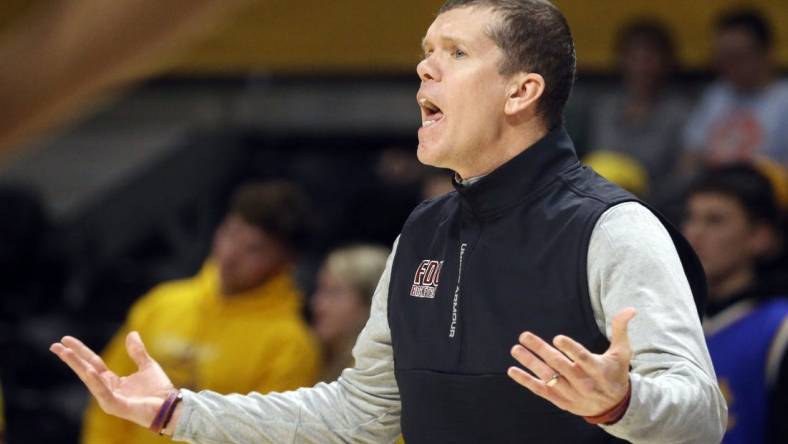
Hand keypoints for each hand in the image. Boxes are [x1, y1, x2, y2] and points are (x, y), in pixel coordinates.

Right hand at [50, 331, 174, 428]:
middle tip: (55, 345)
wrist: (170, 406)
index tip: (66, 340)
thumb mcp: (147, 365)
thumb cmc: (158, 390)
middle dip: (70, 358)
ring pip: (90, 380)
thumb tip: (131, 333)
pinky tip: (89, 370)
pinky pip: (103, 393)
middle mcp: (107, 390)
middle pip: (86, 370)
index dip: (80, 351)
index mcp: (112, 381)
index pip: (92, 362)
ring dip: (78, 366)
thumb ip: (137, 352)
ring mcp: (109, 399)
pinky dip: (96, 382)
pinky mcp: (117, 406)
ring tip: (66, 352)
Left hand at [507, 308, 635, 417]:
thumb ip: (621, 329)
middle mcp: (585, 384)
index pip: (584, 360)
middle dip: (542, 350)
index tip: (557, 338)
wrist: (614, 405)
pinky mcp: (561, 401)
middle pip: (561, 366)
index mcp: (600, 371)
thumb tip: (630, 309)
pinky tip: (513, 370)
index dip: (571, 350)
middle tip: (525, 336)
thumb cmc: (616, 372)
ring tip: (516, 349)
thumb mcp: (622, 352)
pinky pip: (541, 391)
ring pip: (548, 378)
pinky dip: (526, 381)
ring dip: (530, 363)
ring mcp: (571, 394)